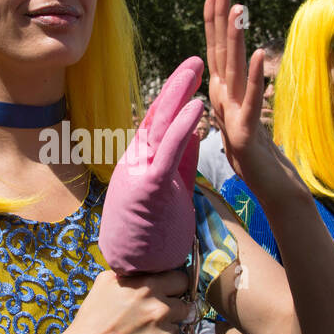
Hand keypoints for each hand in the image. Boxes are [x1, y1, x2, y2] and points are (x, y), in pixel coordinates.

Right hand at [56, 269, 191, 333]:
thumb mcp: (104, 284)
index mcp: (148, 288)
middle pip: (183, 307)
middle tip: (149, 319)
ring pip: (175, 330)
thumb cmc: (90, 322)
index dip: (174, 287)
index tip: (168, 293)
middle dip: (170, 311)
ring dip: (163, 333)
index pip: (181, 280)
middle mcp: (161, 311)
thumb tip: (147, 270)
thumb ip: (132, 274)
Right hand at [99, 59, 202, 273]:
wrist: (136, 273)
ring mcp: (138, 174)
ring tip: (197, 69)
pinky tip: (198, 106)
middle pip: (156, 117)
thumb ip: (182, 163)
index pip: (158, 125)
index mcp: (141, 165)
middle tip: (195, 61)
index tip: (191, 76)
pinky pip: (169, 150)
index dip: (175, 98)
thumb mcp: (171, 192)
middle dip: (176, 87)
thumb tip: (195, 134)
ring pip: (159, 126)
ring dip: (179, 94)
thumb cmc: (154, 238)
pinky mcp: (148, 187)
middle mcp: (134, 164)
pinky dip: (183, 125)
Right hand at [203, 0, 295, 192]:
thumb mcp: (247, 117)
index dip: (215, 21)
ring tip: (239, 11)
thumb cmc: (261, 155)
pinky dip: (253, 77)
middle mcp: (222, 101)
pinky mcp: (245, 134)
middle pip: (219, 53)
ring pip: (231, 71)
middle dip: (220, 19)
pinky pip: (250, 101)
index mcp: (223, 95)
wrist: (269, 189)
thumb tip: (241, 67)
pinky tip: (256, 55)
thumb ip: (242, 92)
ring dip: (234, 40)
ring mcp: (231, 117)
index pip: (216, 51)